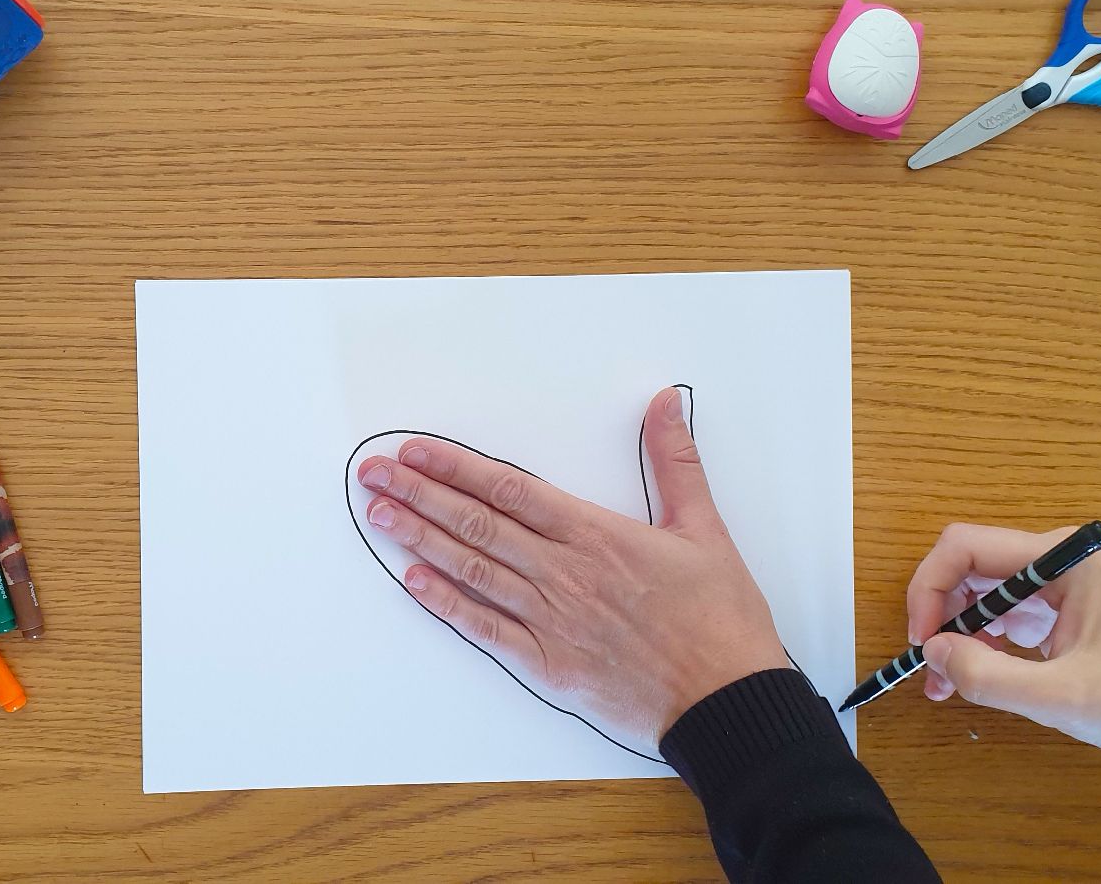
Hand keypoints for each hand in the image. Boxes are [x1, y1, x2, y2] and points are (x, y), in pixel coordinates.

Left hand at [356, 386, 788, 753]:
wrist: (726, 699)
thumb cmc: (719, 618)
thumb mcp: (705, 528)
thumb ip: (676, 462)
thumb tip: (664, 401)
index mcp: (598, 535)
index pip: (511, 490)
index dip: (457, 467)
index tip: (416, 451)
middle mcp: (564, 574)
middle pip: (477, 525)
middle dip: (420, 495)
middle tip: (374, 474)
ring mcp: (551, 620)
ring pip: (472, 570)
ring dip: (420, 540)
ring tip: (379, 515)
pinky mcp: (547, 664)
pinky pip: (485, 628)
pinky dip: (445, 604)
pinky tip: (414, 581)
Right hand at [906, 523, 1100, 771]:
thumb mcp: (1059, 696)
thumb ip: (988, 674)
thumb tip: (931, 651)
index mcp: (1061, 562)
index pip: (965, 547)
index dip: (930, 588)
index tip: (922, 639)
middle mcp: (1053, 562)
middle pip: (966, 567)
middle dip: (938, 614)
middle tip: (929, 665)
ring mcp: (1053, 586)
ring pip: (976, 593)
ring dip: (952, 633)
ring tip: (943, 683)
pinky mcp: (1053, 613)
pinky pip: (996, 616)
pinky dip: (974, 644)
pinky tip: (967, 680)